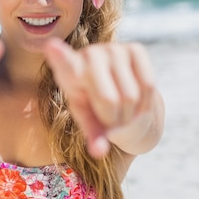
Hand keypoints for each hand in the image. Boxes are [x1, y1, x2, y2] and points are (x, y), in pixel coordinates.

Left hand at [43, 39, 156, 157]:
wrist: (117, 89)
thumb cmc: (94, 107)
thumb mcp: (88, 120)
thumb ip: (92, 136)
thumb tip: (99, 152)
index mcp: (68, 72)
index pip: (64, 64)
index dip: (59, 56)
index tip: (50, 46)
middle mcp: (89, 54)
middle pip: (109, 101)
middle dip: (113, 119)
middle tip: (109, 119)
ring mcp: (113, 49)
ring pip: (131, 97)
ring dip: (129, 114)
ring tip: (121, 110)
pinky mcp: (135, 49)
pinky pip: (147, 86)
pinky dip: (144, 103)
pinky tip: (136, 101)